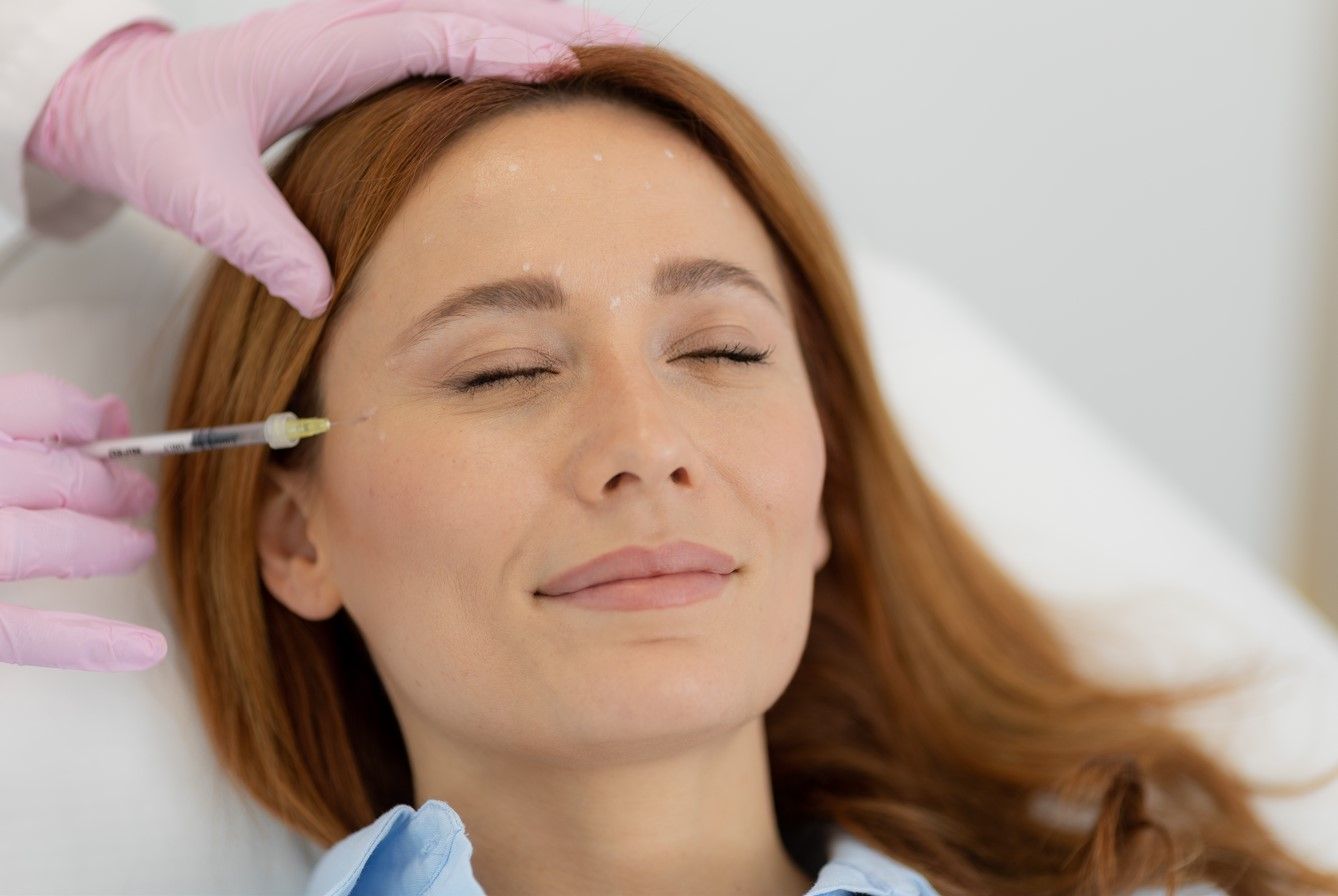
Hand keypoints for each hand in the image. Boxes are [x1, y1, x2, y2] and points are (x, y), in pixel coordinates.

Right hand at [0, 373, 164, 671]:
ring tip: (138, 545)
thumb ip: (22, 416)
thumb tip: (111, 413)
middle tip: (137, 494)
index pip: (30, 406)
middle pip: (55, 478)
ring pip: (50, 544)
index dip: (81, 418)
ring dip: (107, 544)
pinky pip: (19, 635)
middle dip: (108, 486)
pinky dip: (85, 644)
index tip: (108, 427)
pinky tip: (147, 648)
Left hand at [24, 0, 642, 317]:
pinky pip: (451, 28)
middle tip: (628, 43)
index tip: (567, 67)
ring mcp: (359, 28)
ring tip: (609, 45)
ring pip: (469, 8)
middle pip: (473, 2)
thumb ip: (266, 244)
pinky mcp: (363, 47)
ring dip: (540, 19)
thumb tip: (319, 296)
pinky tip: (541, 62)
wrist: (119, 101)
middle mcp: (349, 22)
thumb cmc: (159, 135)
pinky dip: (505, 35)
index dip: (504, 46)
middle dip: (555, 17)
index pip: (436, 33)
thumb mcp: (206, 197)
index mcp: (323, 47)